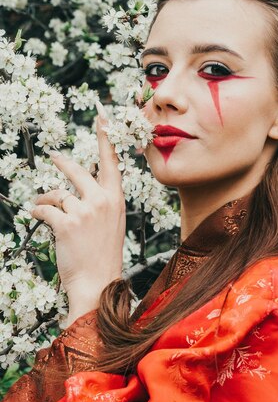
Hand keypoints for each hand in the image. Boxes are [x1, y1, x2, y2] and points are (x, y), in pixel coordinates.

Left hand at [31, 102, 125, 322]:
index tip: (102, 117)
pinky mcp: (66, 223)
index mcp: (116, 199)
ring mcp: (85, 211)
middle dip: (61, 163)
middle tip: (54, 157)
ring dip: (45, 198)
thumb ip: (101, 202)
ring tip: (42, 205)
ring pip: (56, 192)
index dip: (104, 138)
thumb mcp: (111, 224)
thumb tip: (78, 188)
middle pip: (76, 170)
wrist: (97, 283)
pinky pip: (44, 208)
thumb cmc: (103, 256)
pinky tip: (39, 217)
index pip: (110, 162)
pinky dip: (38, 211)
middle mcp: (102, 200)